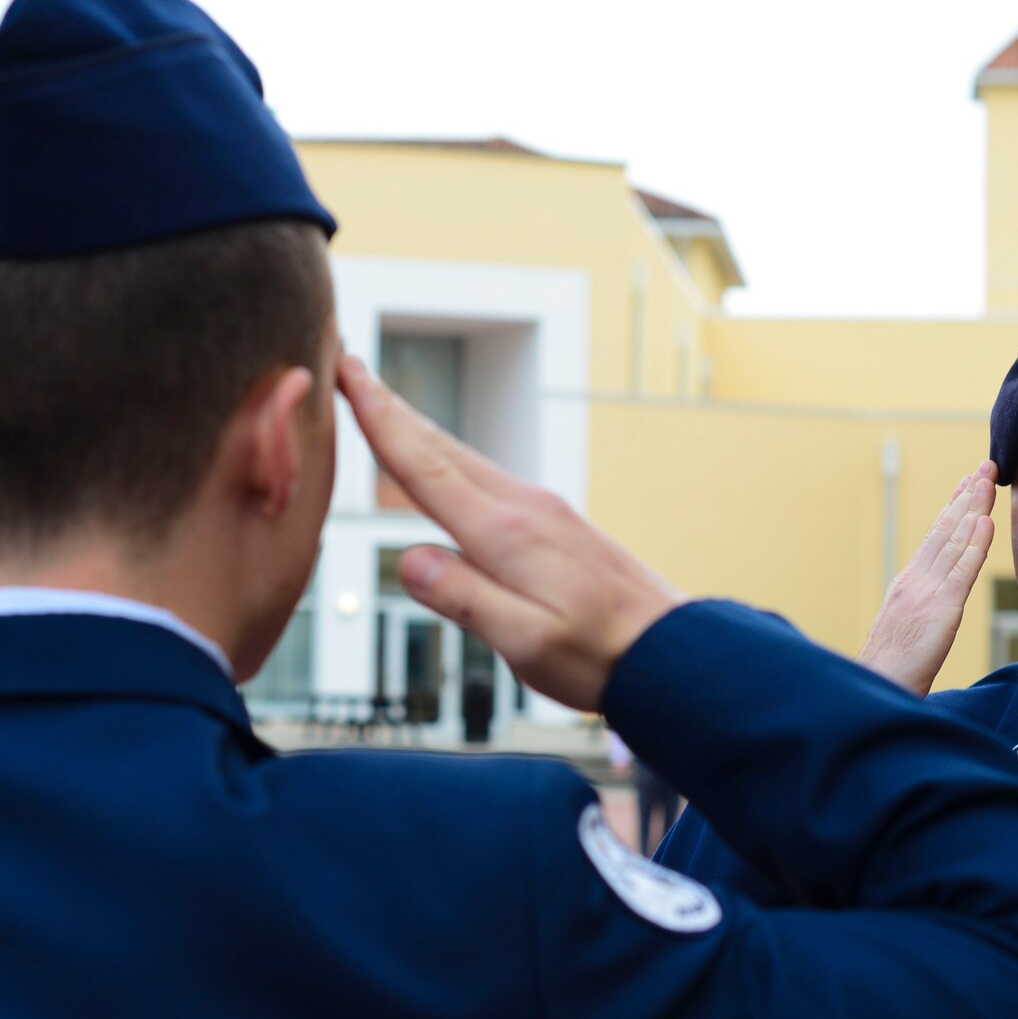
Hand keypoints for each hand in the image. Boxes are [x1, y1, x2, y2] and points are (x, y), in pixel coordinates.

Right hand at [336, 354, 686, 710]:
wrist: (672, 649)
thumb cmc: (599, 654)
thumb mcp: (523, 641)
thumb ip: (464, 598)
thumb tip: (408, 559)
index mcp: (505, 532)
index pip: (424, 464)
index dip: (377, 418)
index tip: (345, 371)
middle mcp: (522, 507)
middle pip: (440, 445)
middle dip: (389, 405)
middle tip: (348, 364)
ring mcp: (543, 510)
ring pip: (464, 458)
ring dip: (418, 428)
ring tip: (382, 405)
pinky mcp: (556, 524)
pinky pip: (487, 478)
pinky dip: (450, 459)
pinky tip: (446, 467)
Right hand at [856, 461, 995, 695]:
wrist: (874, 689)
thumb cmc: (889, 672)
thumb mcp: (907, 632)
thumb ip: (922, 612)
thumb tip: (935, 606)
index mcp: (907, 584)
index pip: (935, 538)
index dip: (953, 508)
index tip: (968, 485)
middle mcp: (915, 580)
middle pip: (945, 528)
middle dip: (966, 495)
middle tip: (984, 465)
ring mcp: (926, 592)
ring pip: (954, 540)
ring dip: (973, 507)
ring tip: (988, 479)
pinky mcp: (940, 610)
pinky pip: (962, 570)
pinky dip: (975, 543)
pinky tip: (986, 521)